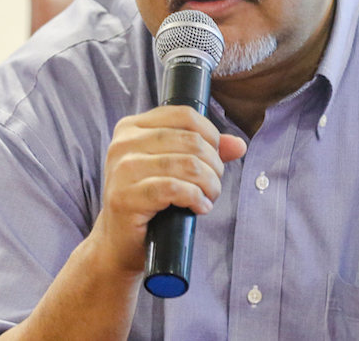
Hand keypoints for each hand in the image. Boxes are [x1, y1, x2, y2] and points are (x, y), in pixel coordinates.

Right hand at [90, 106, 246, 276]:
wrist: (119, 242)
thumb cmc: (149, 202)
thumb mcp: (174, 168)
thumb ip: (204, 151)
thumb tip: (239, 145)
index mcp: (132, 127)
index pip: (184, 115)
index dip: (210, 134)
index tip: (216, 156)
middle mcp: (123, 143)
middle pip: (190, 140)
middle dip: (213, 163)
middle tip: (214, 183)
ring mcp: (121, 170)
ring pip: (187, 164)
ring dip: (209, 183)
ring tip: (209, 196)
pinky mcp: (124, 197)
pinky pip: (174, 189)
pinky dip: (195, 198)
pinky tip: (199, 207)